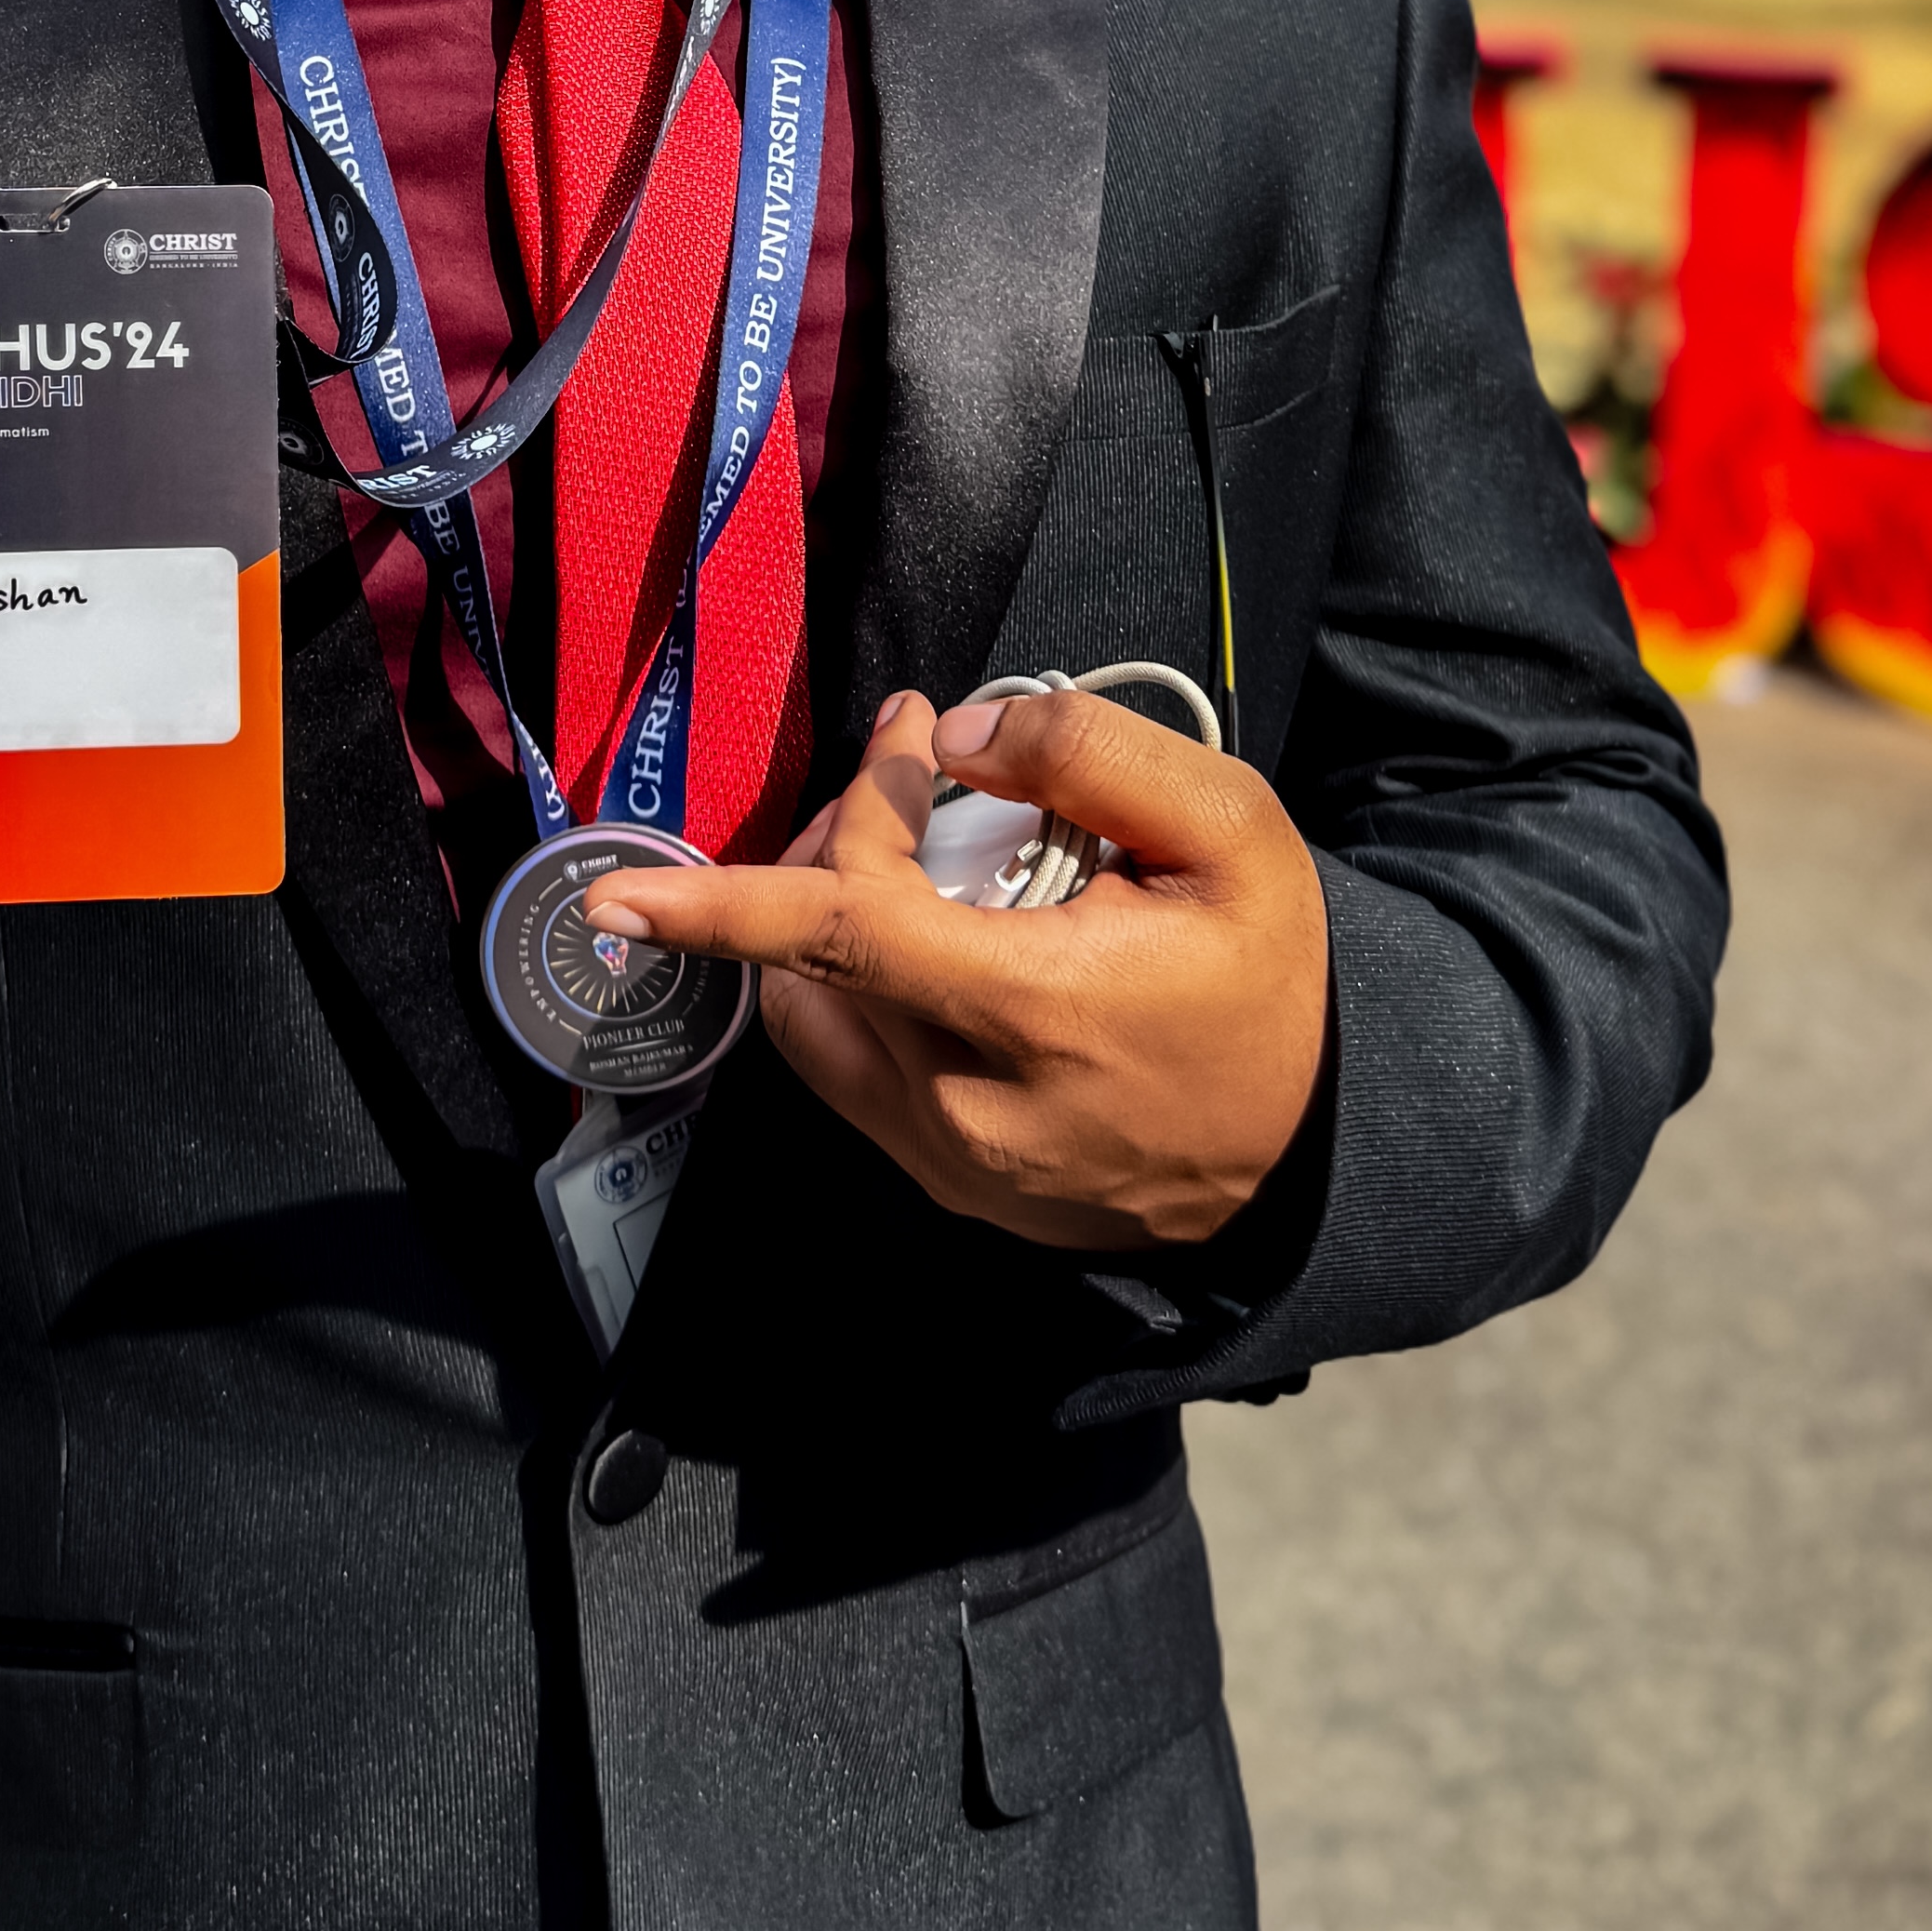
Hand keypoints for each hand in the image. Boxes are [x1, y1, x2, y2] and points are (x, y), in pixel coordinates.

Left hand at [586, 685, 1328, 1255]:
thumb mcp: (1230, 830)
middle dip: (838, 842)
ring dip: (834, 924)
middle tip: (919, 765)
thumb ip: (1090, 755)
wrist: (1318, 1148)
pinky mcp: (954, 1192)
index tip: (613, 892)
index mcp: (1033, 1009)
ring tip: (921, 848)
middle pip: (818, 963)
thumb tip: (955, 738)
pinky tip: (937, 939)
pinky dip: (862, 996)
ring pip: (819, 1027)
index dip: (716, 909)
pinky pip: (857, 1077)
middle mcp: (968, 1106)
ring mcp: (953, 1165)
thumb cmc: (1272, 978)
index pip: (839, 940)